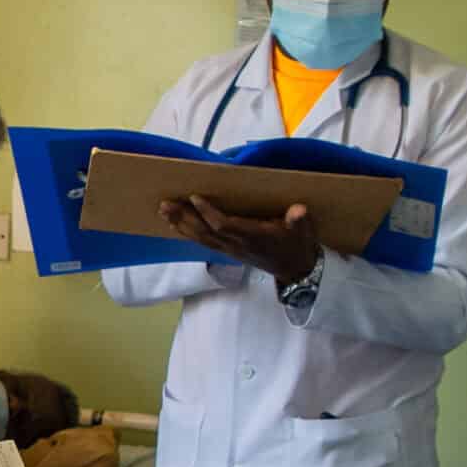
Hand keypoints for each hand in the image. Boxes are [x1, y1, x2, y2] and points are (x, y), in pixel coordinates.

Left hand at [160, 196, 320, 286]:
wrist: (295, 269)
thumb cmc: (297, 244)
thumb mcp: (303, 231)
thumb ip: (299, 221)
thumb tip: (298, 211)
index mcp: (253, 236)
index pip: (224, 225)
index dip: (208, 213)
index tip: (195, 197)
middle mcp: (236, 245)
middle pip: (204, 232)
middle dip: (184, 217)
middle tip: (166, 203)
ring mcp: (229, 249)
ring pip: (200, 238)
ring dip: (180, 224)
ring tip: (163, 211)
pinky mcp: (226, 251)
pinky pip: (202, 242)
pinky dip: (187, 232)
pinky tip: (174, 223)